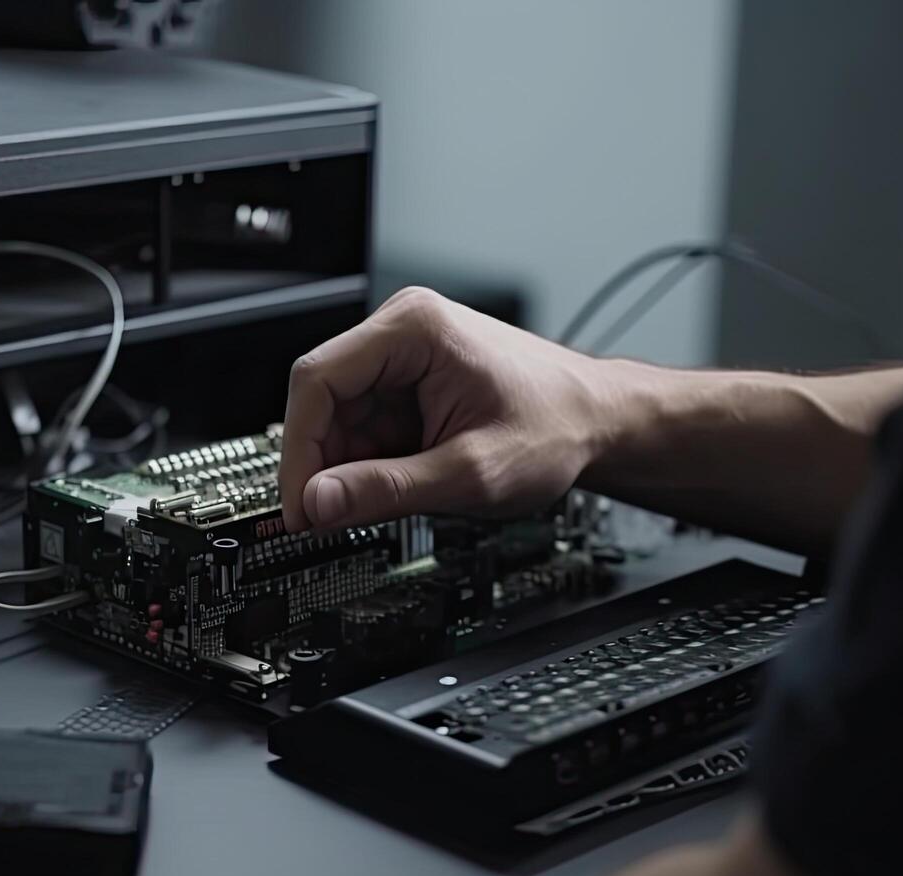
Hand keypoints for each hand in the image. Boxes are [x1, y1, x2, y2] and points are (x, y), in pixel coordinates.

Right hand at [279, 287, 607, 531]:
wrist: (602, 423)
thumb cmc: (558, 426)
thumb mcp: (469, 473)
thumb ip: (388, 490)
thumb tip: (320, 504)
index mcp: (414, 329)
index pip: (317, 380)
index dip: (300, 448)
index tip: (302, 503)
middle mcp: (402, 332)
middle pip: (323, 401)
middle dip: (326, 464)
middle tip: (332, 518)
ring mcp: (404, 359)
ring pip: (340, 420)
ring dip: (352, 468)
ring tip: (397, 497)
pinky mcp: (409, 387)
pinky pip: (366, 429)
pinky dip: (373, 464)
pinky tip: (406, 483)